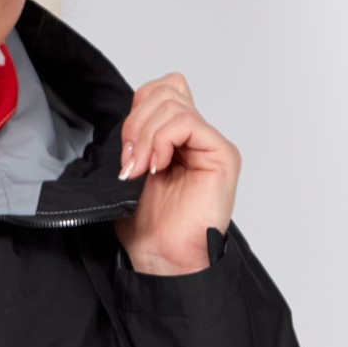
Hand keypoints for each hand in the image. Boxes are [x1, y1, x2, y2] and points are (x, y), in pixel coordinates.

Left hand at [114, 73, 240, 274]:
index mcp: (176, 139)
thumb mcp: (130, 170)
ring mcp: (210, 145)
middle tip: (130, 161)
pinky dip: (162, 139)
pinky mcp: (222, 154)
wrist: (161, 257)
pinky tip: (157, 167)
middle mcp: (196, 138)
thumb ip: (135, 137)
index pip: (160, 90)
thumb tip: (127, 115)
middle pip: (167, 89)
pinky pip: (187, 122)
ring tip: (141, 169)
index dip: (137, 110)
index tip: (125, 151)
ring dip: (146, 135)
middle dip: (137, 122)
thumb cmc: (148, 225)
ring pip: (173, 103)